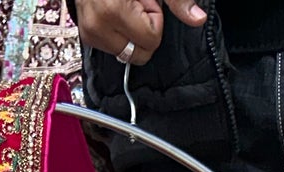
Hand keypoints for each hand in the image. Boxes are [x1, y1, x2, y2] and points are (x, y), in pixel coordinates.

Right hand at [75, 0, 205, 65]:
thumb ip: (176, 0)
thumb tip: (198, 18)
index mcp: (113, 12)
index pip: (150, 40)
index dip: (154, 19)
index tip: (146, 1)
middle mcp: (97, 26)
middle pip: (138, 54)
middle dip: (143, 30)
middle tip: (136, 5)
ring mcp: (89, 33)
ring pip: (125, 54)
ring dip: (130, 32)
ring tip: (125, 5)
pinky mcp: (86, 36)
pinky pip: (113, 48)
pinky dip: (119, 33)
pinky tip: (115, 10)